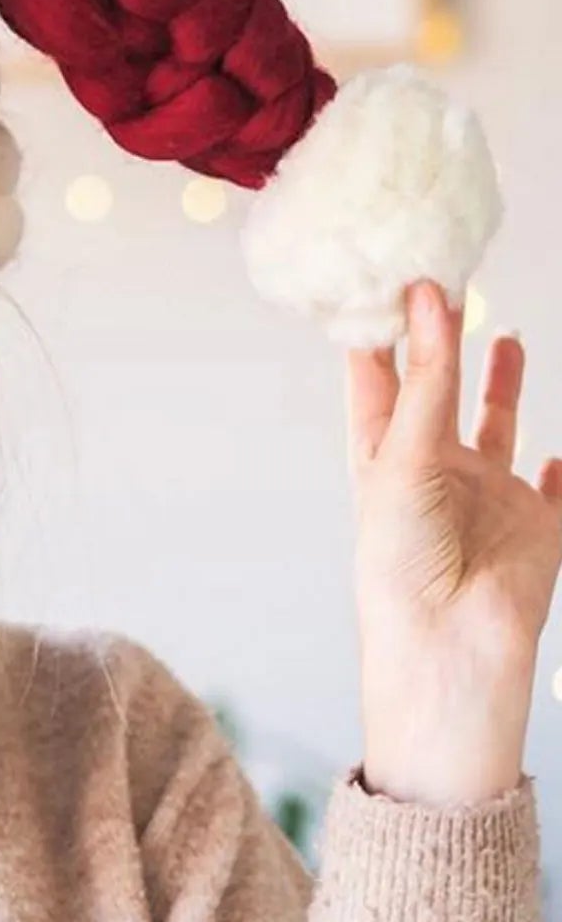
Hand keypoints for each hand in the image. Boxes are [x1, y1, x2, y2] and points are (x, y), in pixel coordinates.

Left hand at [343, 278, 561, 805]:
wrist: (450, 647)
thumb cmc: (403, 561)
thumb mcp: (404, 459)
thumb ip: (426, 382)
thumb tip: (425, 298)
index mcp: (384, 454)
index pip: (377, 378)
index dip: (382, 330)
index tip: (385, 275)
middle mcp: (432, 469)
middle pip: (436, 391)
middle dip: (441, 341)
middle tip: (446, 281)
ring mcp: (486, 496)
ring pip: (495, 425)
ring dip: (499, 383)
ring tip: (503, 335)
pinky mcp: (536, 525)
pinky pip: (553, 490)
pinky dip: (559, 468)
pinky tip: (557, 450)